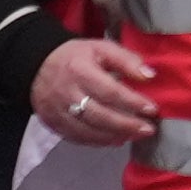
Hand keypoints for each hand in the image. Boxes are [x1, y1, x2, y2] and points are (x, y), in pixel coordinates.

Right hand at [34, 35, 159, 144]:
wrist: (38, 66)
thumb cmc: (76, 57)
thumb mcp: (102, 48)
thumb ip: (126, 60)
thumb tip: (149, 76)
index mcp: (80, 71)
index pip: (109, 91)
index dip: (132, 102)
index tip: (152, 109)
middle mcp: (66, 93)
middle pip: (98, 115)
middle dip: (126, 125)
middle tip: (148, 129)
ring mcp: (57, 111)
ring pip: (87, 130)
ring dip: (113, 136)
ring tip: (134, 136)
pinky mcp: (52, 123)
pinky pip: (75, 137)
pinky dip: (96, 141)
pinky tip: (114, 140)